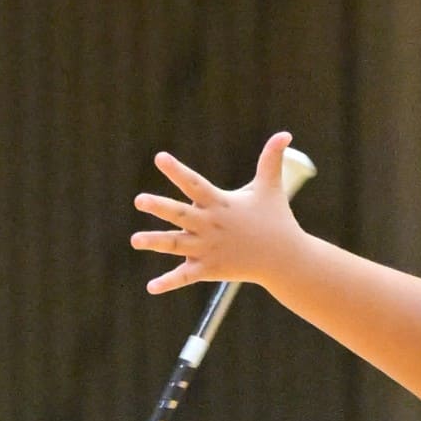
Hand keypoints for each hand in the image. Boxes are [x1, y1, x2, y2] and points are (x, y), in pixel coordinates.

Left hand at [132, 134, 301, 294]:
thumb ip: (271, 159)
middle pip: (180, 215)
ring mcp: (208, 249)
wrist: (285, 260)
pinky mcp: (210, 269)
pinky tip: (151, 287)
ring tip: (135, 240)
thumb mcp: (270, 188)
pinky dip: (169, 282)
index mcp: (220, 204)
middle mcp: (210, 225)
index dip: (177, 171)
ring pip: (176, 244)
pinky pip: (186, 276)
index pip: (195, 184)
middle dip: (160, 207)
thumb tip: (286, 133)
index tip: (160, 158)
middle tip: (139, 199)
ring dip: (155, 242)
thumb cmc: (276, 220)